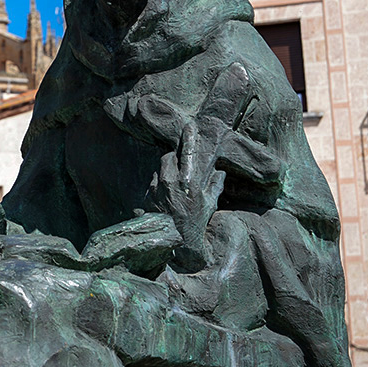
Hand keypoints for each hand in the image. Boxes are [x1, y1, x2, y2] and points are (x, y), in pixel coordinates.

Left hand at [148, 122, 224, 271]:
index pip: (188, 152)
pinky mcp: (146, 195)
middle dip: (174, 158)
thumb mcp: (210, 203)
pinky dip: (159, 184)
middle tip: (181, 166)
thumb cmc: (196, 222)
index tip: (190, 126)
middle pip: (168, 157)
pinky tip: (165, 196)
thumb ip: (215, 185)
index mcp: (187, 181)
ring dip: (166, 172)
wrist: (176, 241)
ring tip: (174, 185)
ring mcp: (156, 188)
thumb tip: (221, 173)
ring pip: (159, 169)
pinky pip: (152, 182)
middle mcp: (169, 181)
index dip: (189, 137)